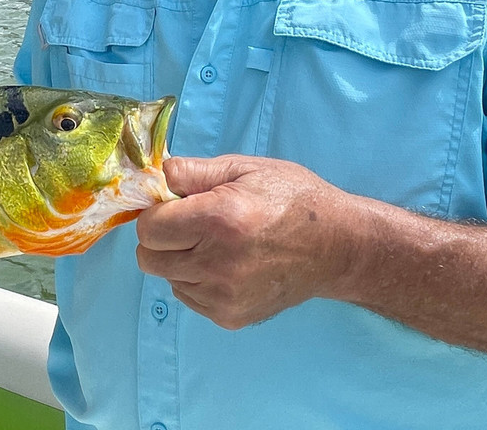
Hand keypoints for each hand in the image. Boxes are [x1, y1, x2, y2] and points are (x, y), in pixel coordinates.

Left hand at [135, 155, 362, 329]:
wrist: (338, 246)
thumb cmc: (292, 198)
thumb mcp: (246, 169)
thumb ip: (194, 171)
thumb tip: (157, 175)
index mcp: (218, 220)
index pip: (149, 228)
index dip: (156, 213)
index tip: (173, 205)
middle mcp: (217, 263)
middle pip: (148, 258)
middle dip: (161, 239)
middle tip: (190, 225)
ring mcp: (224, 296)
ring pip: (167, 278)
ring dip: (179, 260)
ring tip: (215, 244)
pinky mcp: (231, 317)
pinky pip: (188, 297)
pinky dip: (196, 280)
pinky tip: (225, 265)